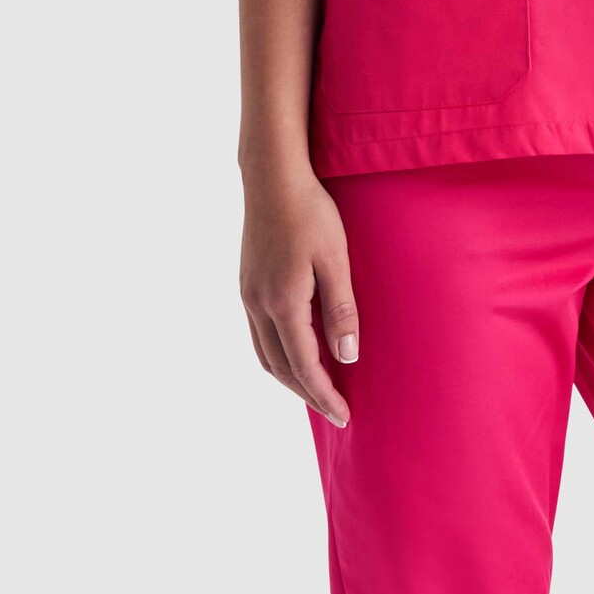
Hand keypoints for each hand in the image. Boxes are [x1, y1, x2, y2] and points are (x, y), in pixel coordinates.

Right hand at [239, 166, 358, 425]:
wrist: (272, 177)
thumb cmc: (311, 212)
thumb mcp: (336, 259)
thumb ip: (341, 310)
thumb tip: (347, 358)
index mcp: (282, 302)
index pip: (304, 365)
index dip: (324, 395)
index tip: (344, 416)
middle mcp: (258, 304)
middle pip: (279, 368)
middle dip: (307, 394)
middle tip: (334, 412)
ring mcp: (247, 294)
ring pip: (264, 354)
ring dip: (289, 378)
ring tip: (316, 391)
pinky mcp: (247, 284)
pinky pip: (258, 335)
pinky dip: (277, 355)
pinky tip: (295, 354)